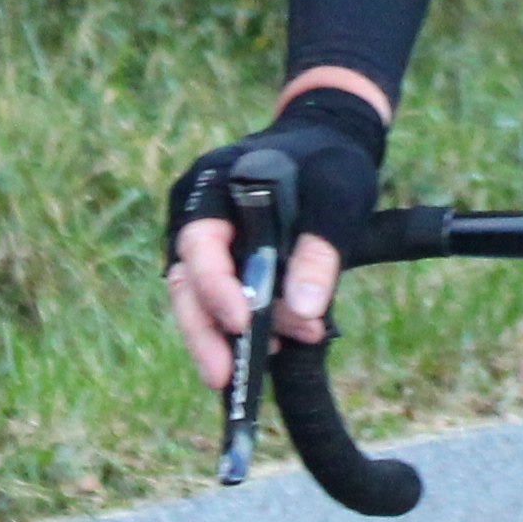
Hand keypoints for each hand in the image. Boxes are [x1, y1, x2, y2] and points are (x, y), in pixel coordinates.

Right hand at [162, 90, 390, 393]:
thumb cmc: (330, 163)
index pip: (198, 243)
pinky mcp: (223, 262)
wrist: (327, 144)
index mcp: (211, 186)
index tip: (241, 322)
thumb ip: (320, 250)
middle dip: (205, 333)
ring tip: (267, 358)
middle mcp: (196, 216)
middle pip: (186, 283)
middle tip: (224, 378)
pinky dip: (247, 323)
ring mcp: (206, 242)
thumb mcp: (336, 197)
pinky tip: (279, 341)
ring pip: (198, 299)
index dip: (215, 287)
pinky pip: (222, 299)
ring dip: (227, 335)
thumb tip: (305, 312)